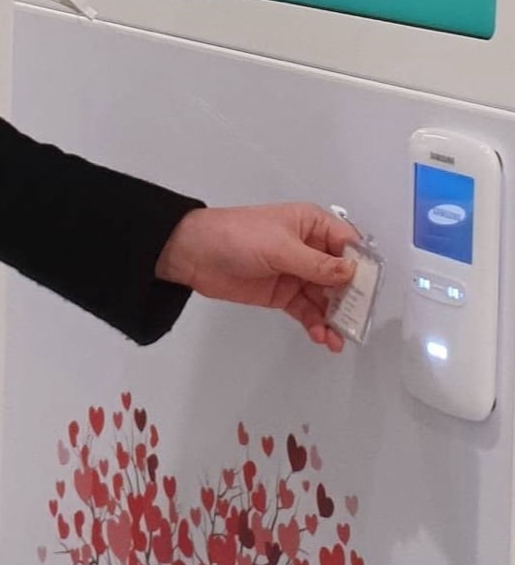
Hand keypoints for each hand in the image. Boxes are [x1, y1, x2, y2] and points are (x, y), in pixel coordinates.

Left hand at [156, 203, 356, 352]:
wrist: (194, 254)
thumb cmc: (238, 236)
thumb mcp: (280, 247)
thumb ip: (317, 264)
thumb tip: (351, 273)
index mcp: (311, 224)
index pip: (348, 245)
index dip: (361, 267)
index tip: (370, 292)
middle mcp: (308, 248)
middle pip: (341, 275)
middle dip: (350, 299)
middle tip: (356, 323)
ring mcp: (296, 272)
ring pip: (325, 297)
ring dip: (334, 317)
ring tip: (338, 339)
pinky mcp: (283, 294)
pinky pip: (307, 310)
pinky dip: (316, 324)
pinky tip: (322, 337)